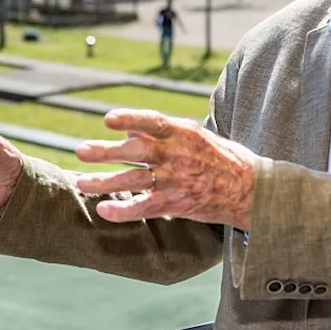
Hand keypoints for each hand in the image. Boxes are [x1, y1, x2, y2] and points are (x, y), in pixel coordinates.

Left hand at [74, 109, 259, 230]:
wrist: (250, 190)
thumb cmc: (221, 158)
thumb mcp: (197, 136)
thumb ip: (164, 133)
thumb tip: (130, 131)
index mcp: (184, 133)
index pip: (152, 122)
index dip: (130, 119)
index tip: (107, 119)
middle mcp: (178, 155)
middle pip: (136, 152)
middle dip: (106, 151)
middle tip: (80, 151)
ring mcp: (176, 181)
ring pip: (134, 180)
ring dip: (105, 181)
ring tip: (81, 182)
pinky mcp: (176, 204)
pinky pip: (145, 208)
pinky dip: (123, 210)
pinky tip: (104, 210)